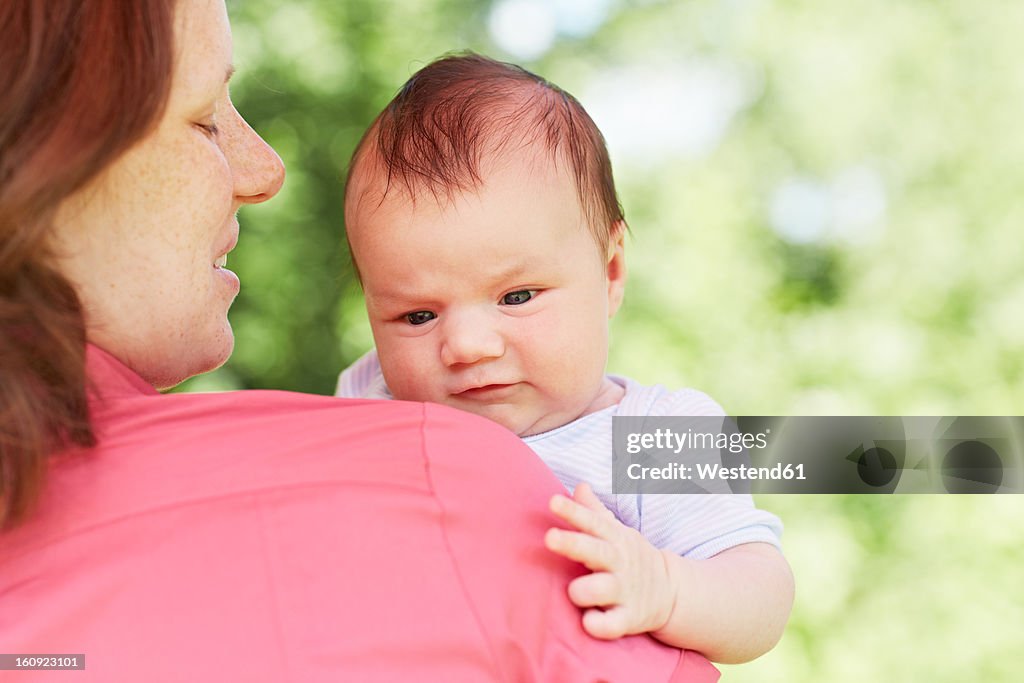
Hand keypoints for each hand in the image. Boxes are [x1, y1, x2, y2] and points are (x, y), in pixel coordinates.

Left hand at [544, 482, 676, 638]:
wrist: (670, 593)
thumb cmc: (630, 559)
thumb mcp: (617, 532)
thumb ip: (595, 511)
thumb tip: (579, 486)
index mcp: (614, 540)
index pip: (593, 522)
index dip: (573, 511)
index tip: (553, 501)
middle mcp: (619, 563)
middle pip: (594, 551)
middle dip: (572, 544)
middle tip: (549, 537)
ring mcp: (624, 592)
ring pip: (601, 590)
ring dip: (583, 590)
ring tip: (573, 591)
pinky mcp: (629, 619)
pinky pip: (612, 625)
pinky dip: (599, 625)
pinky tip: (588, 621)